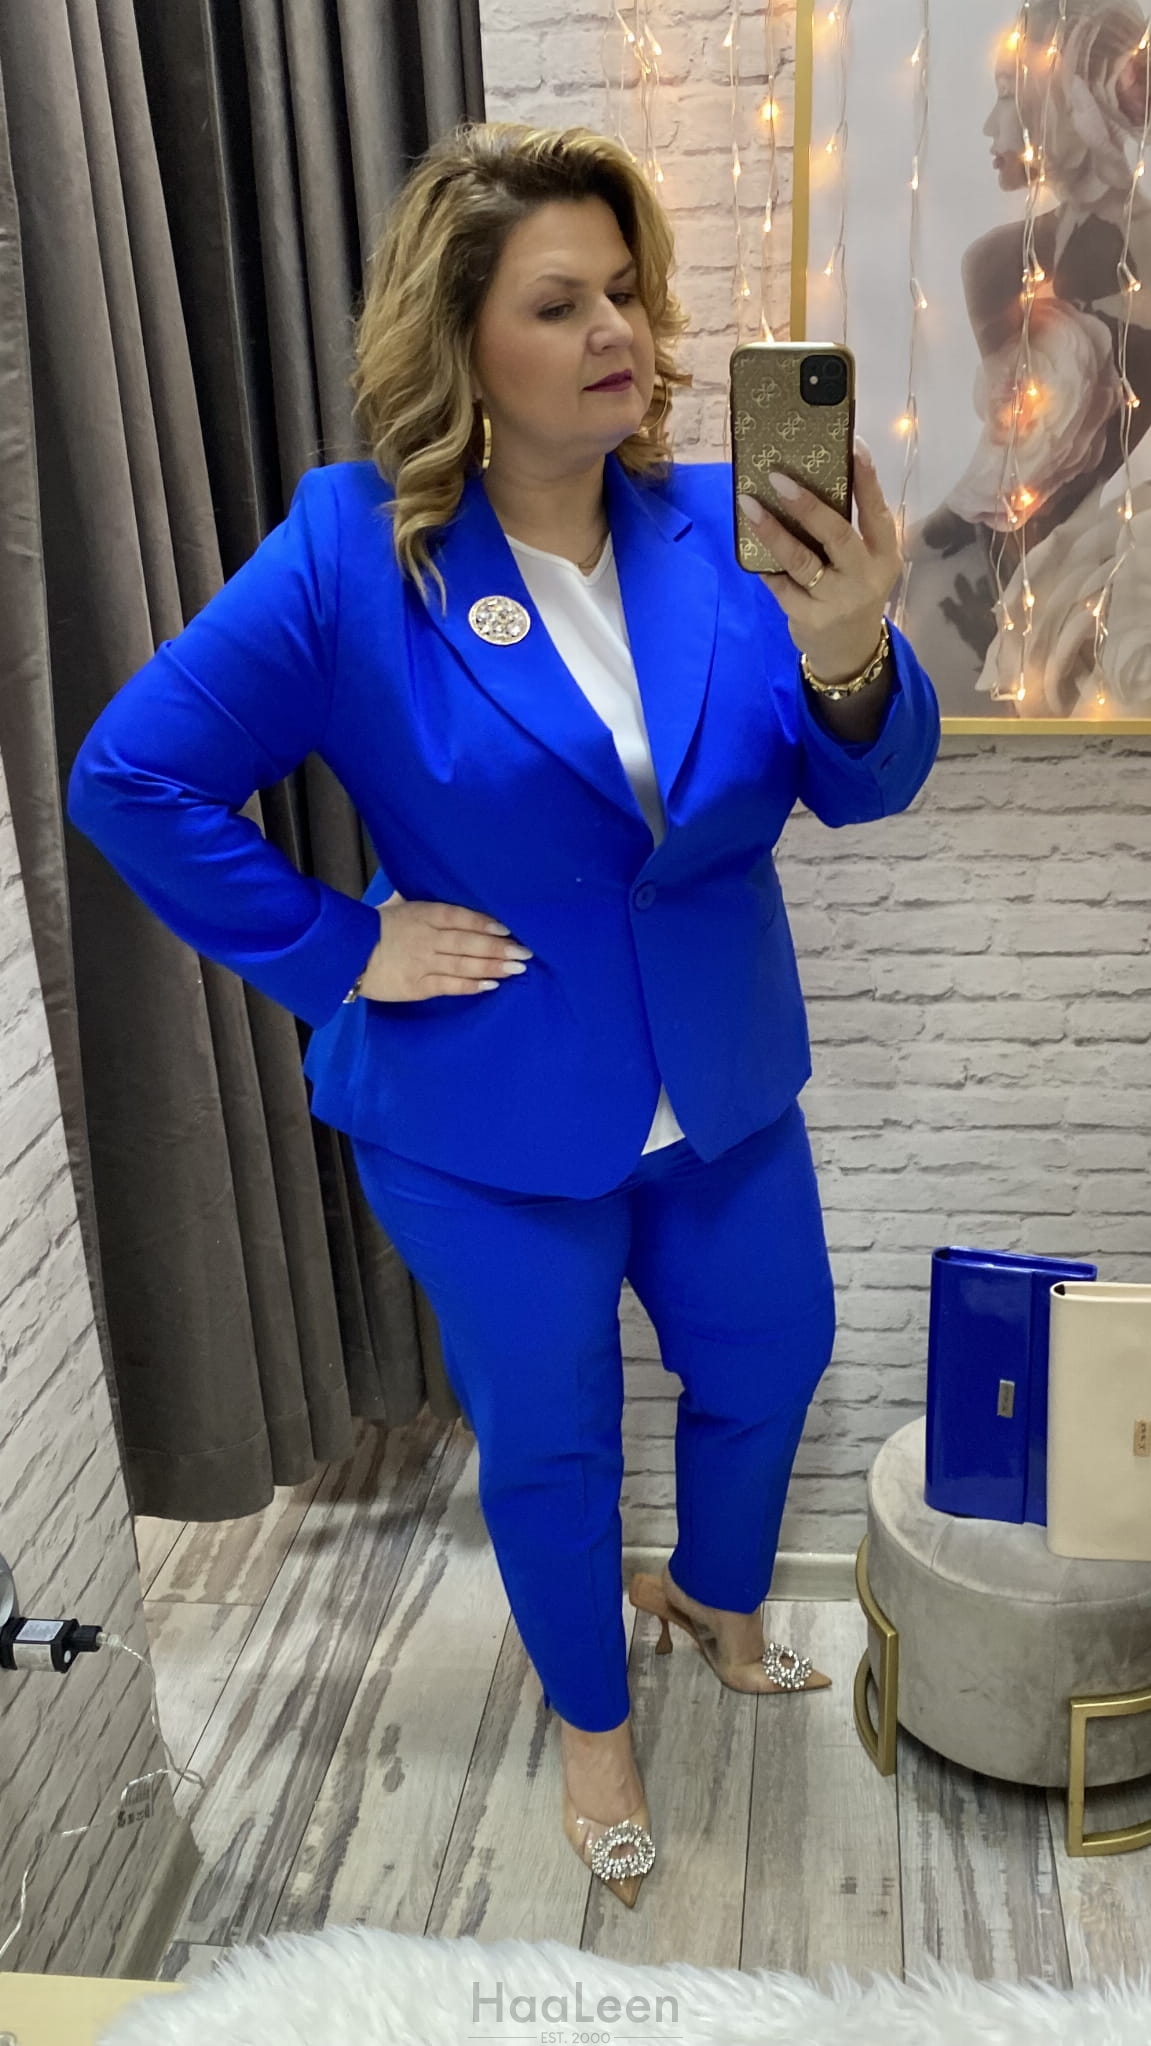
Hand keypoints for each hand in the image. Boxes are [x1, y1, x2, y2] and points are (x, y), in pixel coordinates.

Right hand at [357, 891, 532, 1000]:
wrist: (345, 956)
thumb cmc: (373, 926)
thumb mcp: (395, 903)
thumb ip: (419, 895)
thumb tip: (434, 875)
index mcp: (421, 914)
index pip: (458, 916)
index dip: (484, 922)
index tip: (507, 927)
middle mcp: (425, 938)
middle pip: (467, 942)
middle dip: (499, 948)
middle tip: (525, 952)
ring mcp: (422, 963)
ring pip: (463, 964)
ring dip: (492, 966)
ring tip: (516, 968)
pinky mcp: (417, 986)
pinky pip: (449, 985)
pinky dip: (471, 984)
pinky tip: (491, 984)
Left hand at [739, 439, 902, 686]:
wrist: (850, 651)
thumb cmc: (853, 591)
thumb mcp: (865, 562)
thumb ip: (849, 530)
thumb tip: (811, 478)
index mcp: (885, 555)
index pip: (877, 512)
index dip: (867, 480)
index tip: (852, 446)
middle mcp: (864, 576)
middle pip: (838, 534)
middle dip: (807, 504)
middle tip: (778, 477)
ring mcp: (836, 599)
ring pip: (801, 560)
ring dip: (773, 531)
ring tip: (749, 505)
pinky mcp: (809, 617)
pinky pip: (781, 584)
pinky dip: (765, 565)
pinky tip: (749, 545)